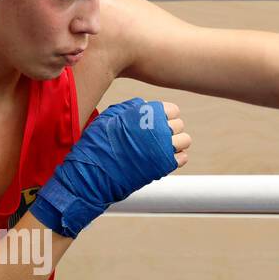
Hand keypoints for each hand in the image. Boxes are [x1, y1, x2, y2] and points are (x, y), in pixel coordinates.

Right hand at [29, 97, 188, 237]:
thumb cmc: (96, 145)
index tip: (155, 122)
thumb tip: (143, 105)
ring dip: (176, 143)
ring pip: (185, 140)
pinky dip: (175, 158)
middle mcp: (157, 129)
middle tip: (156, 137)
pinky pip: (182, 158)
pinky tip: (162, 159)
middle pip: (179, 124)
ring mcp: (162, 148)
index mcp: (146, 114)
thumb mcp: (108, 118)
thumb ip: (128, 109)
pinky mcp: (162, 167)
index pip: (172, 109)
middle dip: (170, 129)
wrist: (93, 174)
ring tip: (161, 148)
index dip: (163, 115)